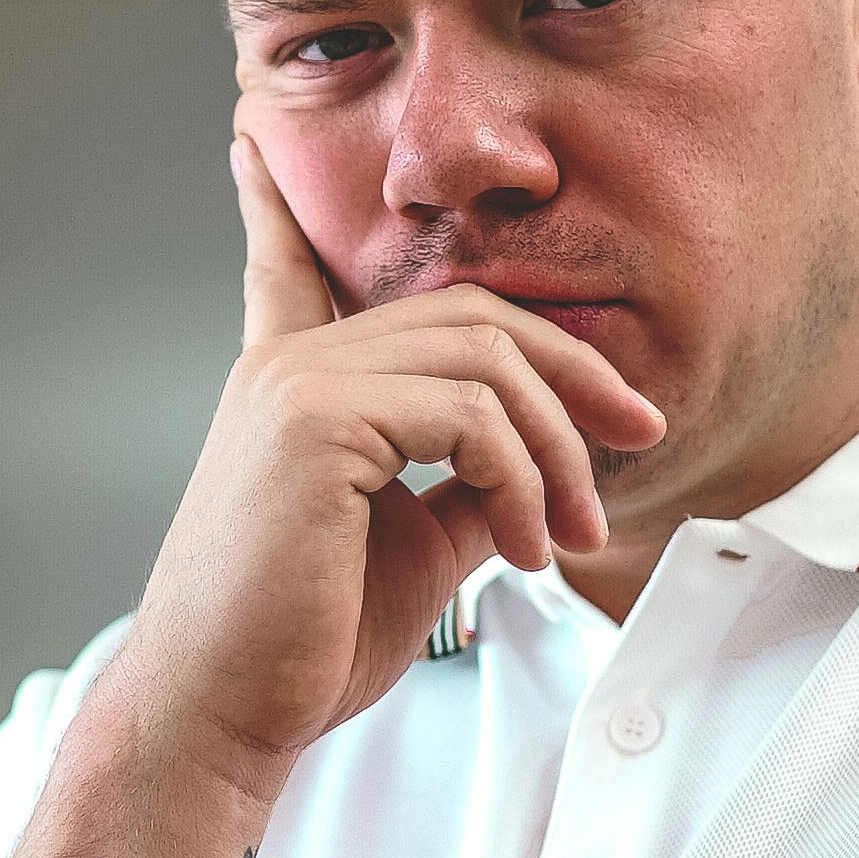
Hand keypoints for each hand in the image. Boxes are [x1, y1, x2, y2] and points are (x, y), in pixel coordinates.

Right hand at [88, 129, 662, 797]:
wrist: (221, 714)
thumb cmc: (298, 647)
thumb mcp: (407, 548)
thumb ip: (465, 487)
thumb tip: (536, 472)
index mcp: (286, 385)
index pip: (285, 267)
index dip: (272, 205)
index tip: (248, 143)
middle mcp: (286, 365)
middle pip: (470, 312)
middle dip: (572, 373)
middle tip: (637, 440)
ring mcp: (296, 385)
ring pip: (487, 359)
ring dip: (559, 449)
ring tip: (570, 532)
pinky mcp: (317, 423)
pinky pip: (472, 416)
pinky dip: (525, 480)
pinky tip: (526, 545)